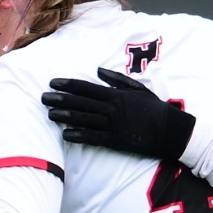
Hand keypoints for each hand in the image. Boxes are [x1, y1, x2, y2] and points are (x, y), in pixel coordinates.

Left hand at [42, 67, 195, 159]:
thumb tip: (99, 71)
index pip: (86, 88)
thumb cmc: (154, 108)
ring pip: (83, 119)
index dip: (68, 85)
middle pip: (80, 102)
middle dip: (59, 99)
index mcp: (115, 94)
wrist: (170, 130)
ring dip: (64, 116)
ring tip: (49, 114)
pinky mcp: (115, 141)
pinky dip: (78, 136)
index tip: (53, 83)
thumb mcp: (138, 89)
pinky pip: (93, 137)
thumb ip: (117, 80)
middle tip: (42, 97)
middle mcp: (111, 108)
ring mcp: (112, 125)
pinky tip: (65, 134)